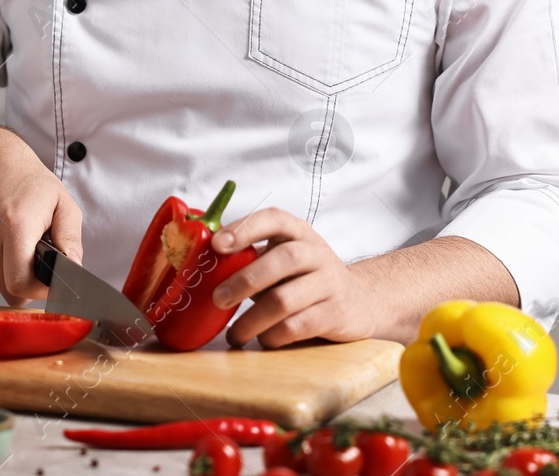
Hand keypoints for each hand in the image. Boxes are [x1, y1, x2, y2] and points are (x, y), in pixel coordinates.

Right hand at [0, 124, 82, 305]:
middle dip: (30, 285)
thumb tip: (73, 272)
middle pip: (9, 291)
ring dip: (13, 275)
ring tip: (21, 246)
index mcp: (15, 224)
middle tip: (42, 265)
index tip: (53, 281)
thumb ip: (71, 241)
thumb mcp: (62, 202)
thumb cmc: (26, 181)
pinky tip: (5, 242)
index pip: (21, 285)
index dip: (41, 290)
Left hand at [209, 208, 376, 347]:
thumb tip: (199, 262)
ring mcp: (329, 283)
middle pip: (282, 260)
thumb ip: (250, 257)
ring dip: (252, 319)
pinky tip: (263, 339)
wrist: (359, 301)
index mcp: (298, 232)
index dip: (245, 229)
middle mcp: (316, 253)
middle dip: (244, 280)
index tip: (217, 245)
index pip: (273, 219)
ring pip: (285, 299)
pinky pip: (298, 326)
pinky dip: (273, 336)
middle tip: (217, 298)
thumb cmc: (303, 278)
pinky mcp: (335, 314)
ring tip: (234, 334)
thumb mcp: (282, 258)